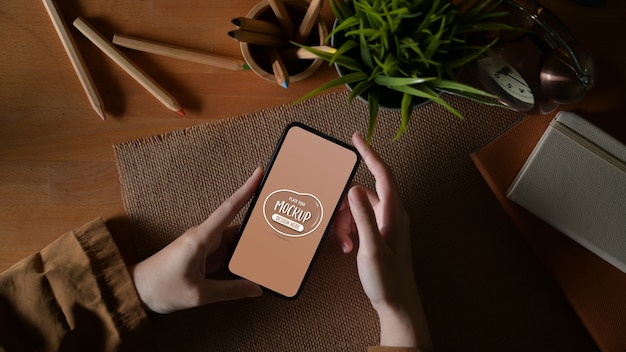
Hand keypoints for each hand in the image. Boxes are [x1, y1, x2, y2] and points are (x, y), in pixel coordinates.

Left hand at [128, 167, 263, 313]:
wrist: (134, 291)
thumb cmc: (160, 288)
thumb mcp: (199, 294)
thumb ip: (230, 291)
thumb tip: (256, 289)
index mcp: (201, 238)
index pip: (229, 208)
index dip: (246, 189)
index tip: (260, 173)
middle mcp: (204, 238)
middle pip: (238, 229)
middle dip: (258, 229)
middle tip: (280, 227)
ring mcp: (203, 247)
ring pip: (233, 243)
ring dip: (249, 248)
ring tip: (271, 254)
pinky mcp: (201, 258)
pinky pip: (226, 255)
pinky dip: (239, 260)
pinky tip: (251, 267)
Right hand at [333, 133, 431, 348]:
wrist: (398, 304)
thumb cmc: (388, 280)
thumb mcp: (372, 248)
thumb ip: (363, 217)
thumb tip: (353, 189)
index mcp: (395, 212)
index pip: (383, 173)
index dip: (369, 153)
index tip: (356, 138)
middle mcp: (392, 213)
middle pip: (363, 193)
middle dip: (344, 206)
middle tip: (333, 220)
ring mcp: (386, 223)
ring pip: (357, 208)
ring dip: (344, 222)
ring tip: (343, 244)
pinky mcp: (380, 233)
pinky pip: (359, 221)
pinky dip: (349, 230)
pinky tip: (347, 247)